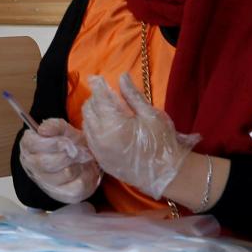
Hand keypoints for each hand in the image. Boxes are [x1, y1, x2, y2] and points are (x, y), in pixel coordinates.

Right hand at [18, 118, 101, 203]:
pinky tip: (84, 170)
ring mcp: (46, 184)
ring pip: (65, 174)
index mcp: (29, 147)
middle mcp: (33, 168)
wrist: (81, 158)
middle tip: (79, 150)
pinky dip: (86, 176)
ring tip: (82, 159)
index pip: (34, 145)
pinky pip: (76, 187)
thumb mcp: (63, 129)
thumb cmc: (69, 143)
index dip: (52, 143)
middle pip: (47, 163)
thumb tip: (43, 129)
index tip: (65, 141)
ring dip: (79, 164)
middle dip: (68, 155)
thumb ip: (54, 126)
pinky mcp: (62, 195)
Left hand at [80, 74, 200, 198]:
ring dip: (93, 113)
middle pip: (88, 109)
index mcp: (113, 125)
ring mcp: (98, 151)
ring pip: (86, 124)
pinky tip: (105, 125)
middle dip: (96, 99)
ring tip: (107, 109)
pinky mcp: (100, 160)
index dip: (97, 85)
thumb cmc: (162, 142)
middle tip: (107, 95)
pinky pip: (89, 138)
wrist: (165, 175)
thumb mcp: (151, 115)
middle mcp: (100, 137)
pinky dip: (93, 128)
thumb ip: (133, 96)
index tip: (96, 77)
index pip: (99, 98)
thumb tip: (122, 76)